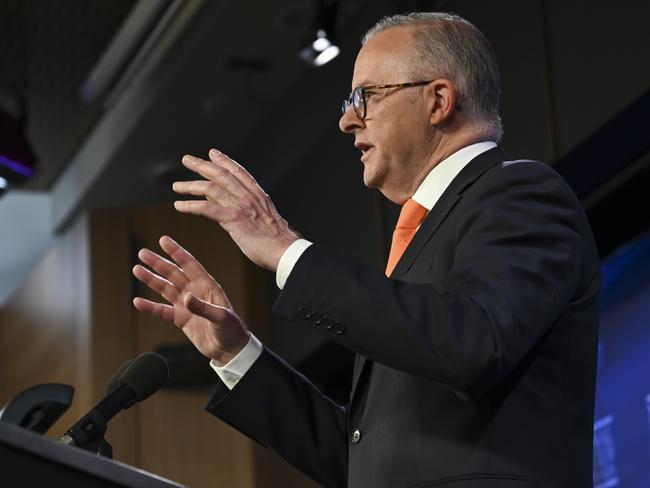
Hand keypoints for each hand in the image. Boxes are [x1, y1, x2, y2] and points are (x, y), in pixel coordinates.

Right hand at [132, 235, 248, 363]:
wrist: (230, 350)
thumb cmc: (232, 330)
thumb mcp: (221, 317)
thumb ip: (203, 307)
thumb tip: (186, 297)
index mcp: (207, 286)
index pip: (189, 265)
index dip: (176, 252)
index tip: (163, 240)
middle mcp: (195, 292)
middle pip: (173, 274)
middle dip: (158, 263)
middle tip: (142, 253)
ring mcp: (187, 305)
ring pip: (166, 289)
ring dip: (151, 280)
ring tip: (137, 269)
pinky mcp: (181, 319)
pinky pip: (162, 311)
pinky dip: (150, 306)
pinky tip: (138, 301)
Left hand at [172, 149, 298, 270]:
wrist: (285, 250)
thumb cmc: (277, 241)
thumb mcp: (263, 218)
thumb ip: (246, 208)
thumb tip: (228, 203)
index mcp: (258, 195)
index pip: (239, 172)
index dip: (224, 160)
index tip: (213, 153)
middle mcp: (249, 196)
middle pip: (221, 174)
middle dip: (202, 165)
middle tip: (187, 159)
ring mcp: (241, 206)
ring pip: (211, 188)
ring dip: (191, 185)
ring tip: (177, 186)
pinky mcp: (233, 218)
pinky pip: (206, 208)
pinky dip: (191, 206)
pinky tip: (179, 206)